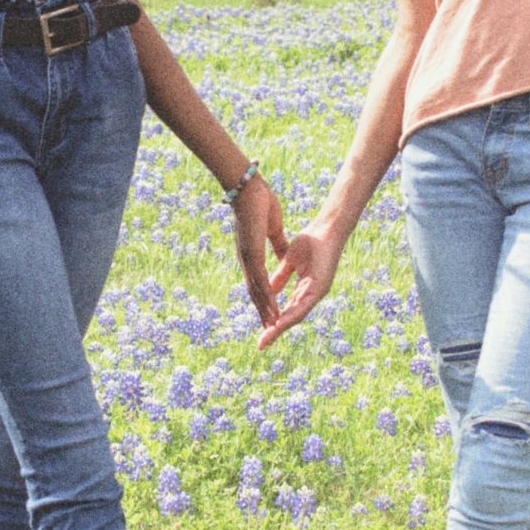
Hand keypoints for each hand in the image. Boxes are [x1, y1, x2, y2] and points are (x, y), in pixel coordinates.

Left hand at [232, 174, 287, 326]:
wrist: (251, 190)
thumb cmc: (262, 206)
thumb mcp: (272, 232)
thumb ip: (279, 254)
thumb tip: (282, 264)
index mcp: (253, 258)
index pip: (263, 288)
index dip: (267, 305)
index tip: (272, 323)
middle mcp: (248, 262)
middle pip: (256, 296)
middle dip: (263, 318)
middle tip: (265, 339)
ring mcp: (248, 259)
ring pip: (258, 292)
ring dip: (265, 311)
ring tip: (271, 330)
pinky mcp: (250, 254)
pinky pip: (260, 280)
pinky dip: (266, 297)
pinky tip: (271, 308)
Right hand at [258, 221, 344, 348]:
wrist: (325, 228)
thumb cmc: (311, 241)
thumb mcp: (290, 262)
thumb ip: (280, 277)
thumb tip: (268, 290)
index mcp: (304, 289)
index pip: (287, 310)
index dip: (273, 322)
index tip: (259, 332)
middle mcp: (311, 294)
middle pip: (291, 318)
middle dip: (274, 332)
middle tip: (260, 346)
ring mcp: (317, 292)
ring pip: (297, 315)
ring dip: (281, 328)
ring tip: (267, 339)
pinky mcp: (320, 287)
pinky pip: (304, 305)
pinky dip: (291, 315)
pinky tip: (280, 324)